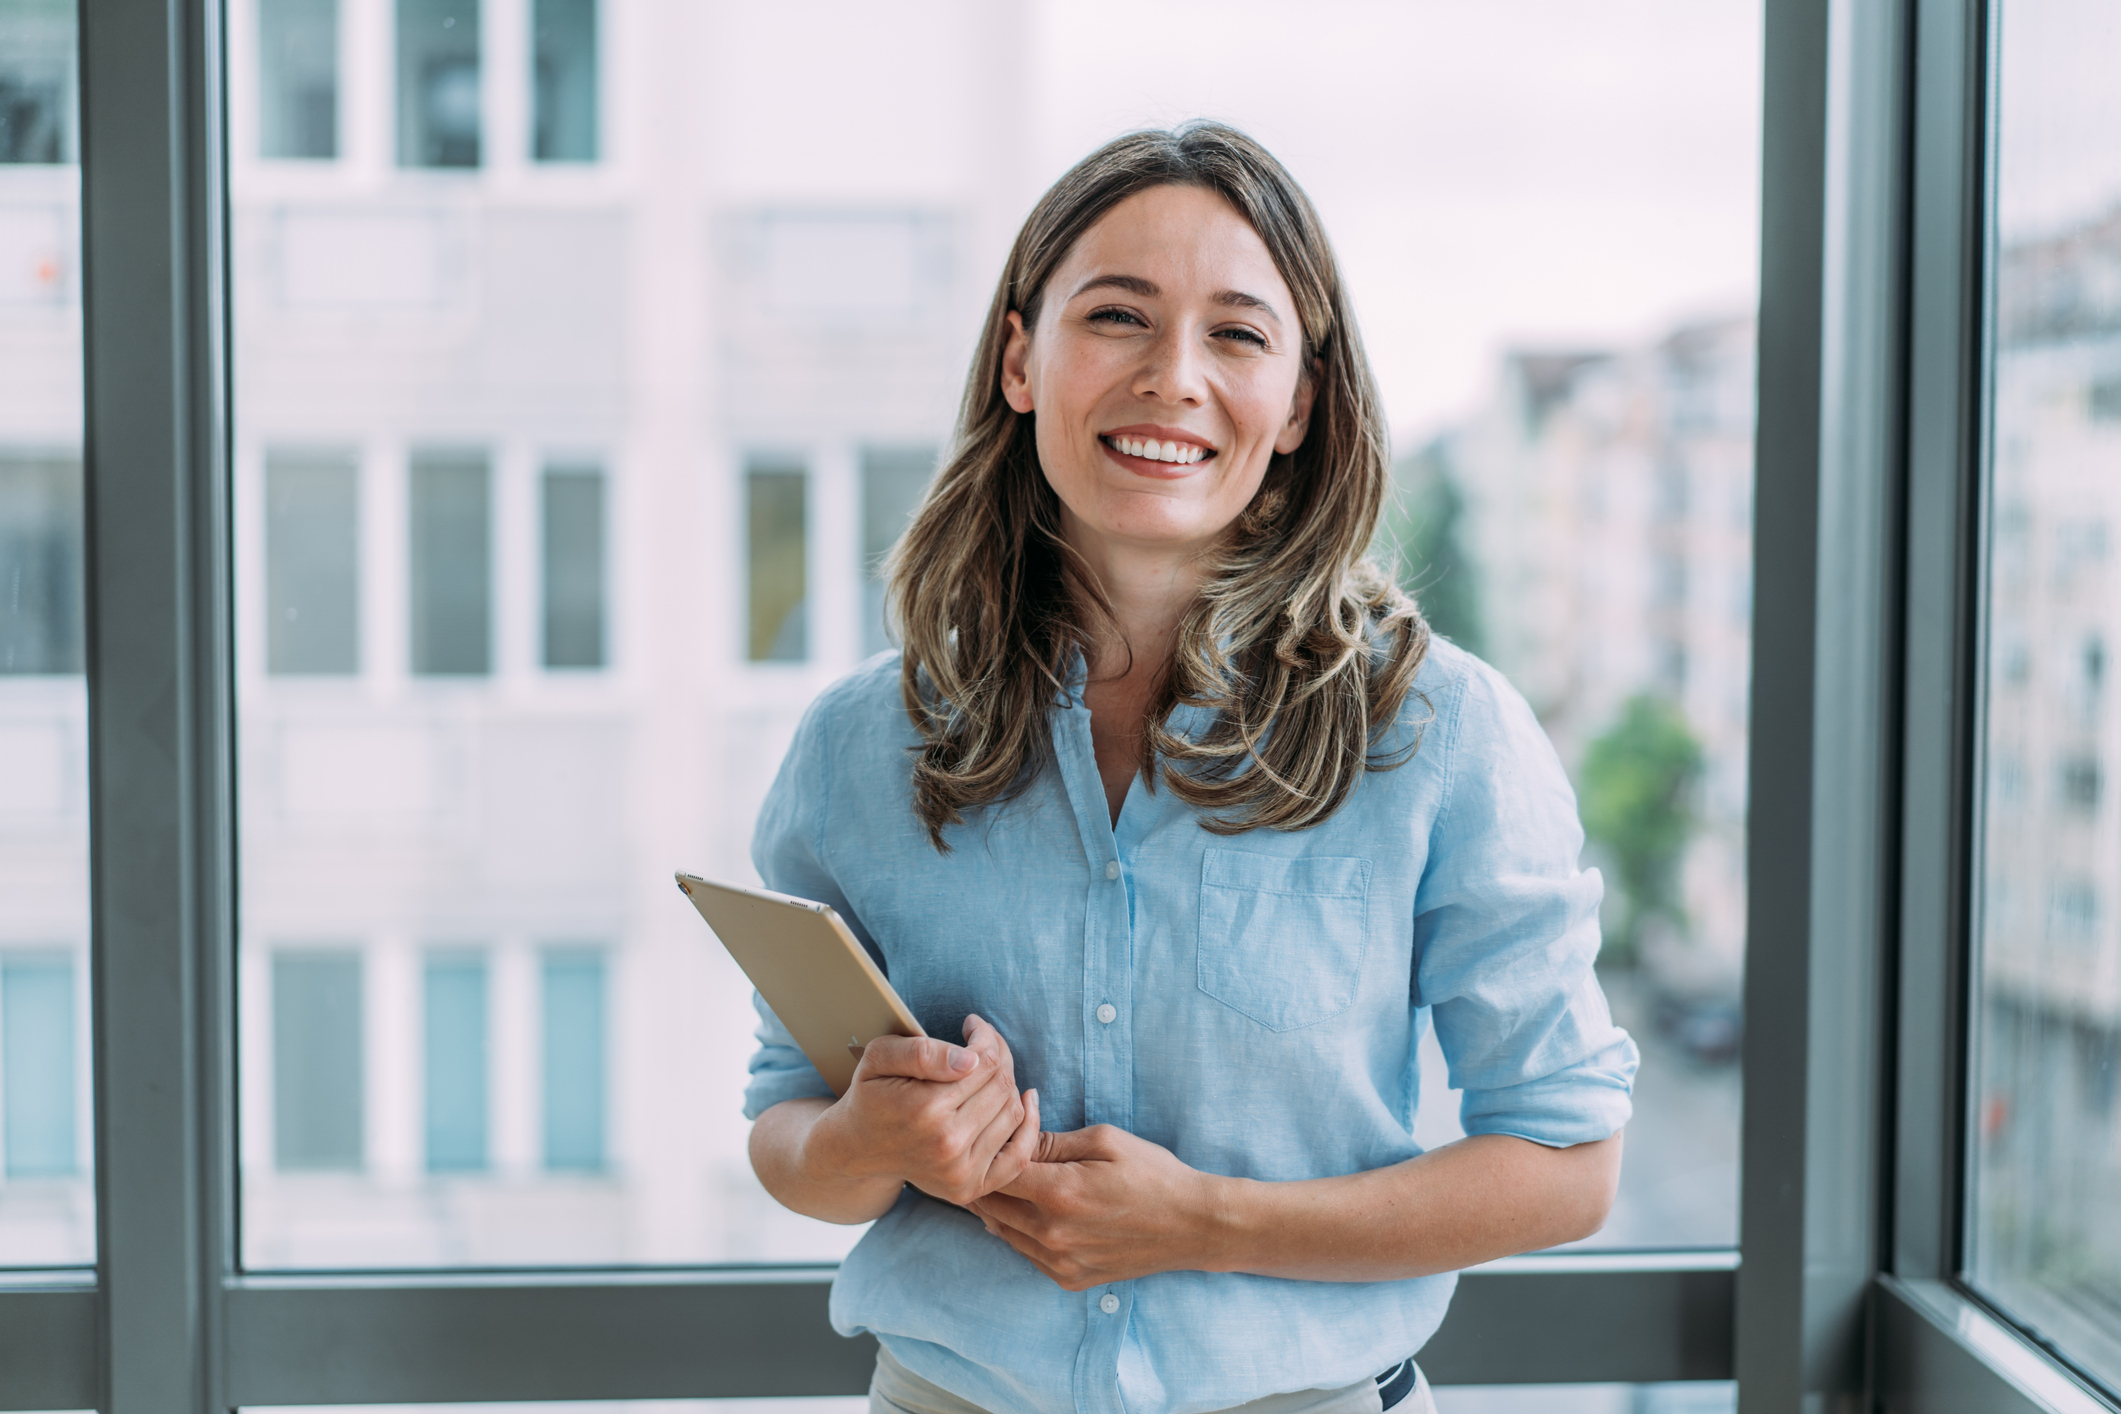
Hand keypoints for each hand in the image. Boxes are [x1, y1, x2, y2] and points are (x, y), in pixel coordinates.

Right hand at [806, 1014, 1040, 1206]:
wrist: (858, 1147)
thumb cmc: (872, 1094)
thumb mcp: (879, 1058)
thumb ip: (921, 1052)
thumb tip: (970, 1060)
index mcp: (924, 1109)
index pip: (985, 1061)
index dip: (985, 1036)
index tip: (972, 1026)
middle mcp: (946, 1144)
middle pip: (1001, 1085)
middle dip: (998, 1055)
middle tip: (983, 1044)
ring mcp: (960, 1172)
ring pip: (1012, 1112)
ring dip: (1008, 1084)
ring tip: (988, 1071)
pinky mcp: (970, 1188)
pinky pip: (1019, 1155)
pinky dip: (1030, 1126)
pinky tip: (1026, 1099)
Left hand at [968, 1125, 1226, 1289]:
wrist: (1192, 1226)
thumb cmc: (1152, 1174)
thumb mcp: (1104, 1140)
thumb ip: (1052, 1141)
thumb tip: (1016, 1134)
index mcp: (1059, 1193)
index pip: (995, 1173)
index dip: (988, 1152)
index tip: (990, 1138)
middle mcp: (1052, 1234)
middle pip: (990, 1206)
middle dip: (983, 1179)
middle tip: (982, 1158)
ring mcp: (1059, 1262)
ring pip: (1002, 1233)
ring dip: (995, 1208)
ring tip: (997, 1182)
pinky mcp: (1069, 1279)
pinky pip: (1025, 1254)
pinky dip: (1017, 1232)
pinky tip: (1026, 1212)